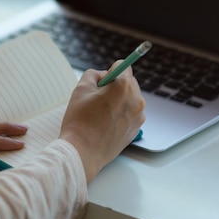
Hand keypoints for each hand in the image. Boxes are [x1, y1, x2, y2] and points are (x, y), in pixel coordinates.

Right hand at [59, 63, 145, 181]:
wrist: (83, 152)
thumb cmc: (79, 121)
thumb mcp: (81, 89)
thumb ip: (93, 74)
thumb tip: (103, 76)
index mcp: (123, 86)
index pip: (122, 66)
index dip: (109, 71)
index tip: (101, 82)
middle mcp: (136, 99)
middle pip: (129, 82)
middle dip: (115, 86)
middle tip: (98, 99)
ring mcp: (139, 116)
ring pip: (130, 98)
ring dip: (119, 100)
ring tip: (101, 113)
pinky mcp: (136, 129)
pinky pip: (131, 114)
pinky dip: (121, 114)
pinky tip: (106, 124)